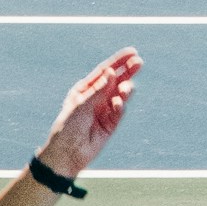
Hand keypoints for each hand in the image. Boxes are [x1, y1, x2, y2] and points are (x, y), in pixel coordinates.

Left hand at [38, 48, 140, 181]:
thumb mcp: (81, 105)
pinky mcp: (111, 123)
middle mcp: (96, 97)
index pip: (105, 71)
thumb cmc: (67, 127)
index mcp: (85, 89)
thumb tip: (111, 72)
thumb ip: (98, 90)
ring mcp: (104, 110)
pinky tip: (118, 104)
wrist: (67, 153)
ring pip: (120, 94)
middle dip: (128, 71)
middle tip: (139, 62)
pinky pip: (120, 110)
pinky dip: (121, 105)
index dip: (118, 61)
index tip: (132, 52)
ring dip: (126, 89)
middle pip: (116, 80)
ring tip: (126, 89)